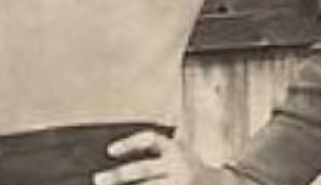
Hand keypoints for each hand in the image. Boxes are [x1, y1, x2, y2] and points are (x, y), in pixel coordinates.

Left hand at [94, 129, 236, 184]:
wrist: (222, 184)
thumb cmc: (193, 166)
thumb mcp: (180, 150)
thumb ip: (160, 146)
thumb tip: (128, 142)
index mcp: (177, 148)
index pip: (150, 140)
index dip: (129, 143)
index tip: (110, 151)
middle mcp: (178, 165)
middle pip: (142, 169)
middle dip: (118, 175)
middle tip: (98, 179)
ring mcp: (179, 182)